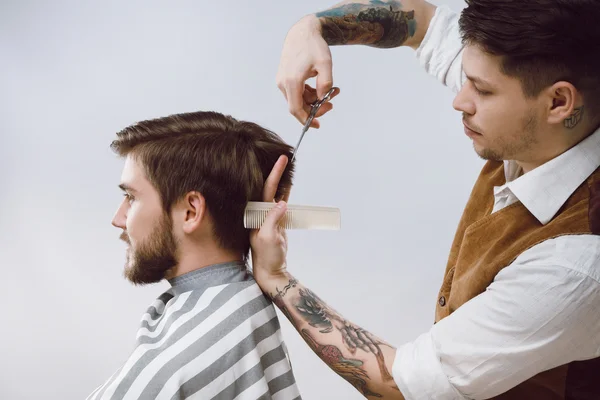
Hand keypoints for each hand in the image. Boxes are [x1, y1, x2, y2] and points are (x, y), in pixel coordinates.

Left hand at [250, 156, 291, 283]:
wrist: (271, 269)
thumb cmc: (266, 256)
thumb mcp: (269, 237)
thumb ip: (273, 219)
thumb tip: (281, 203)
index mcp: (257, 214)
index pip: (266, 189)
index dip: (274, 174)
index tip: (281, 161)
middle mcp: (261, 213)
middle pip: (270, 188)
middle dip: (277, 172)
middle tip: (284, 157)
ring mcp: (268, 216)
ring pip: (276, 194)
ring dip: (281, 181)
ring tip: (286, 166)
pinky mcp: (276, 222)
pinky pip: (281, 203)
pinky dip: (285, 193)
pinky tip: (288, 184)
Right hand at [276, 15, 339, 127]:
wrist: (302, 32)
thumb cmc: (314, 46)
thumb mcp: (325, 64)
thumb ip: (325, 84)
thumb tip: (322, 100)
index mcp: (292, 81)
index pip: (296, 109)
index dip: (307, 120)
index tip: (318, 125)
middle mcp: (283, 83)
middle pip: (298, 106)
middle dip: (315, 107)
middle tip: (331, 102)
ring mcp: (282, 81)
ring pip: (298, 99)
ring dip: (314, 99)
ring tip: (333, 90)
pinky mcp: (284, 78)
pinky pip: (296, 93)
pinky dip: (309, 93)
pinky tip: (320, 87)